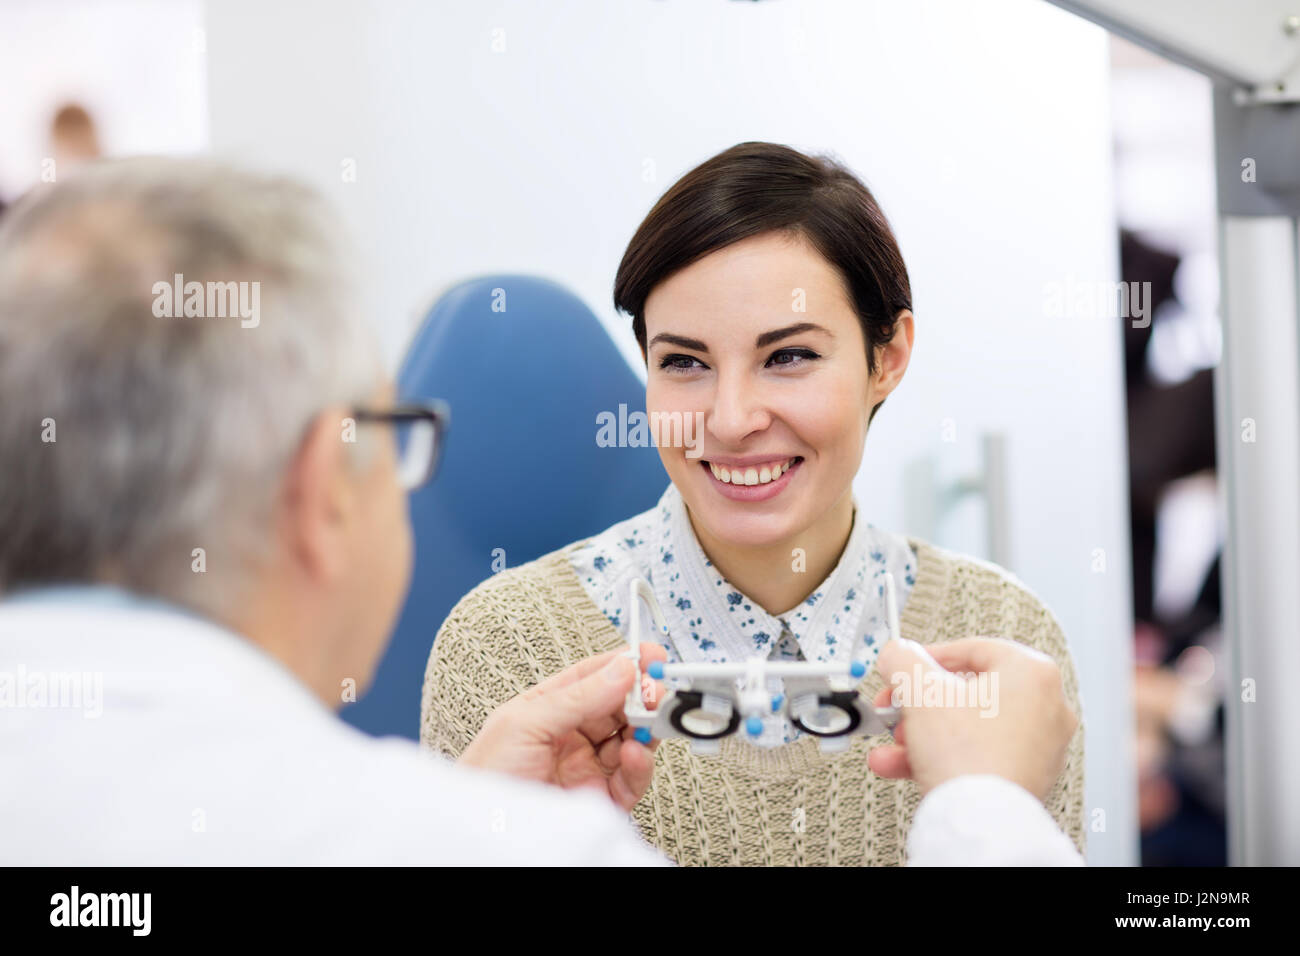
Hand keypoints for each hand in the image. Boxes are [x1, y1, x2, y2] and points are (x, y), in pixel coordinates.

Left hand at [457, 644, 666, 810]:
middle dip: (640, 695)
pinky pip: (632, 778)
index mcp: (549, 708)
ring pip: (631, 739)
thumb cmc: (486, 776)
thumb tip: (618, 671)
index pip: (592, 678)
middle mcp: (571, 736)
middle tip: (656, 689)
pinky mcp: (601, 799)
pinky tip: (635, 752)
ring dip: (645, 728)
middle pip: (618, 707)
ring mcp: (587, 767)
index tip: (647, 655)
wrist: (484, 831)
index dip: (621, 665)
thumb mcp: (524, 724)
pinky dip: (641, 764)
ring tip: (648, 720)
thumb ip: (575, 697)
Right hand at [867, 637, 1077, 801]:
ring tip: (893, 747)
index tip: (905, 668)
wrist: (983, 824)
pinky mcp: (1028, 776)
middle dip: (919, 705)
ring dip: (923, 734)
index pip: (972, 649)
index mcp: (1033, 673)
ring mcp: (1040, 745)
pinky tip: (906, 766)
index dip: (928, 657)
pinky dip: (944, 757)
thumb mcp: (920, 691)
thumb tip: (897, 653)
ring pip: (968, 728)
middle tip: (898, 710)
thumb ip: (903, 660)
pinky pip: (978, 755)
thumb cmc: (968, 757)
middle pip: (967, 693)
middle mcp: (1046, 706)